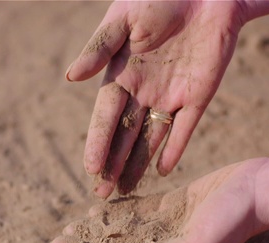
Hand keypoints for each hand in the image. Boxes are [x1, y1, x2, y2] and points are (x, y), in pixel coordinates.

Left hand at [49, 158, 266, 242]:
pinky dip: (119, 209)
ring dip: (97, 228)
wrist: (259, 189)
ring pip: (123, 228)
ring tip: (71, 226)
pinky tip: (99, 208)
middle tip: (55, 240)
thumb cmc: (235, 220)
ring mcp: (169, 223)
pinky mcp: (174, 203)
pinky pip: (140, 208)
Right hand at [67, 0, 244, 197]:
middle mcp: (142, 91)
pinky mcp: (198, 96)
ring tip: (126, 192)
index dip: (97, 143)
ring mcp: (170, 96)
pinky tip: (163, 171)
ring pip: (150, 139)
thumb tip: (70, 77)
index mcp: (120, 74)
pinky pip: (184, 129)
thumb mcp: (123, 19)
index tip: (90, 169)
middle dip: (112, 165)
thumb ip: (99, 48)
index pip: (105, 117)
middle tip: (102, 195)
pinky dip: (174, 149)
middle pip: (124, 136)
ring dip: (137, 165)